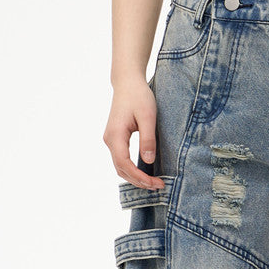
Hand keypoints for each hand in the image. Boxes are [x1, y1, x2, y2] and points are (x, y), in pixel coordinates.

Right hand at [103, 75, 164, 189]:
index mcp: (116, 135)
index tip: (155, 183)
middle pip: (121, 169)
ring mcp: (111, 140)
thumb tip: (148, 161)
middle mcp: (110, 140)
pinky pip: (122, 160)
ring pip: (120, 167)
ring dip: (136, 178)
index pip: (124, 164)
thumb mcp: (148, 116)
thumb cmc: (139, 96)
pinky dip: (132, 171)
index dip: (139, 177)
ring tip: (154, 183)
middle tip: (159, 186)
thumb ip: (148, 139)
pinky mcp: (115, 139)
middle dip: (139, 181)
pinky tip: (145, 174)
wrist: (127, 82)